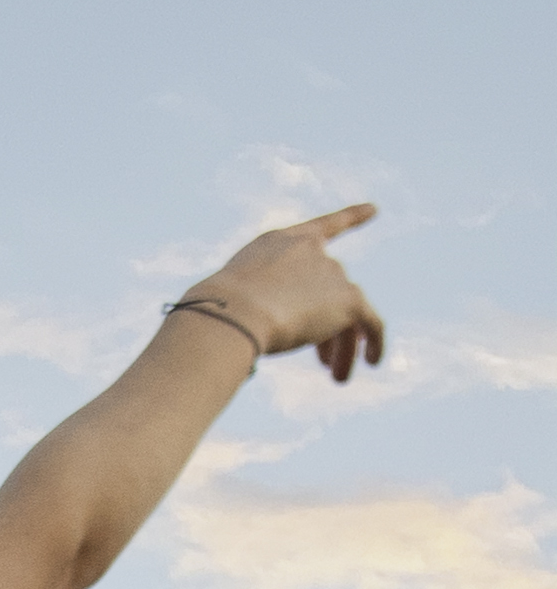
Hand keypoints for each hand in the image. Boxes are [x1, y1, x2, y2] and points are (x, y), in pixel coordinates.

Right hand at [180, 203, 387, 385]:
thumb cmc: (214, 311)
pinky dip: (376, 343)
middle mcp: (311, 251)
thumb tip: (266, 329)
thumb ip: (256, 302)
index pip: (323, 227)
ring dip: (341, 347)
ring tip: (335, 378)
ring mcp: (332, 271)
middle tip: (319, 363)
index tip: (374, 209)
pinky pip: (372, 324)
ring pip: (347, 315)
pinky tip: (373, 361)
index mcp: (279, 242)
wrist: (229, 312)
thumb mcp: (232, 298)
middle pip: (330, 291)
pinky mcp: (349, 298)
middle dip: (326, 327)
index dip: (351, 217)